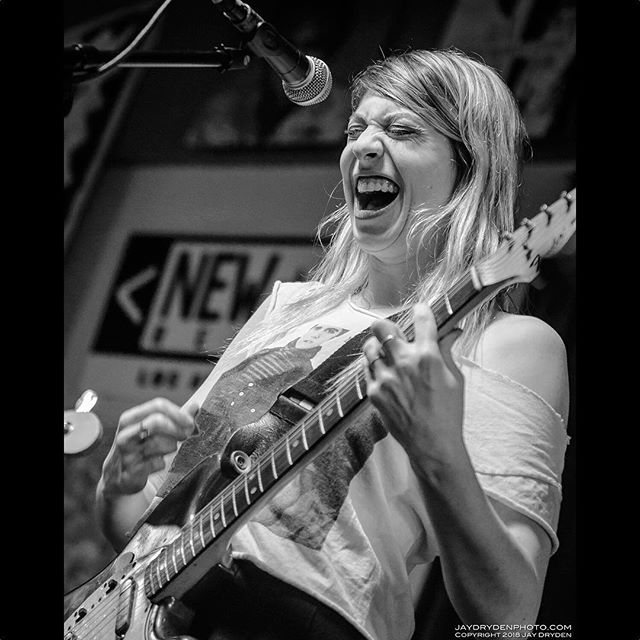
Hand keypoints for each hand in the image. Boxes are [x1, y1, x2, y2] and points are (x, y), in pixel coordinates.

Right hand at [101, 398, 198, 496]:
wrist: (120, 478)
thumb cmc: (142, 448)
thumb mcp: (155, 430)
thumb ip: (176, 418)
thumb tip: (195, 406)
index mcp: (130, 418)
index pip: (157, 405)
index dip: (178, 412)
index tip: (191, 421)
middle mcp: (125, 433)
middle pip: (158, 421)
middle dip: (177, 429)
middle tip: (186, 436)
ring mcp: (126, 452)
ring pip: (161, 443)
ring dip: (170, 447)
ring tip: (165, 451)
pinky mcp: (131, 470)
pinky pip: (159, 463)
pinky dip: (162, 463)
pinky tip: (155, 464)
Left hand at [362, 303, 464, 468]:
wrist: (432, 443)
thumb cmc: (448, 412)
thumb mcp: (455, 379)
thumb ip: (447, 351)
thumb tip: (452, 331)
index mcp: (428, 356)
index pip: (422, 319)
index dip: (421, 309)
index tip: (421, 309)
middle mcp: (404, 362)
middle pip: (383, 327)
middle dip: (386, 324)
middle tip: (391, 329)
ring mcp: (385, 377)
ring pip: (369, 346)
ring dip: (376, 345)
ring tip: (384, 351)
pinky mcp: (374, 391)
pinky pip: (367, 369)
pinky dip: (374, 366)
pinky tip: (383, 371)